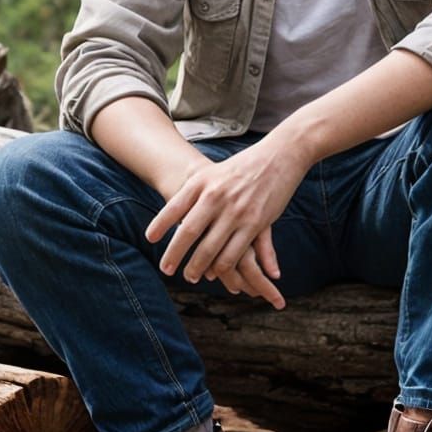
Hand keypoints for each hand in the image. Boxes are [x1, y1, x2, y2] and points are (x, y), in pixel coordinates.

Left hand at [146, 135, 306, 308]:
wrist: (280, 155)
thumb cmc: (244, 166)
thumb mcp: (214, 171)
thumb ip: (193, 190)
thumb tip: (173, 213)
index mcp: (203, 182)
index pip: (173, 208)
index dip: (159, 226)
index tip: (150, 239)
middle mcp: (216, 196)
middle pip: (187, 233)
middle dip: (174, 256)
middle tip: (167, 270)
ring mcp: (236, 211)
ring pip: (209, 250)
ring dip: (196, 268)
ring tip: (191, 276)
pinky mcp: (255, 223)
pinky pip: (233, 253)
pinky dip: (222, 268)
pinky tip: (217, 272)